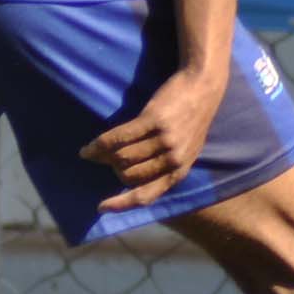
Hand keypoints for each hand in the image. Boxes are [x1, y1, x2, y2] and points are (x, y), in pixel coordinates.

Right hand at [82, 68, 225, 212]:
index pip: (148, 195)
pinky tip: (90, 147)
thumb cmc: (192, 118)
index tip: (102, 207)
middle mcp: (173, 159)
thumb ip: (166, 166)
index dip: (123, 203)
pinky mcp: (154, 120)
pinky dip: (101, 143)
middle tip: (105, 159)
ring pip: (123, 157)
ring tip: (95, 150)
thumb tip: (129, 177)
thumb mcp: (187, 149)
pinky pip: (120, 137)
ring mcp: (164, 140)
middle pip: (129, 176)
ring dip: (104, 156)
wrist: (203, 85)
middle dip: (113, 170)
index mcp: (180, 170)